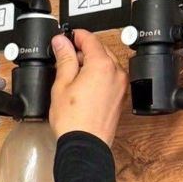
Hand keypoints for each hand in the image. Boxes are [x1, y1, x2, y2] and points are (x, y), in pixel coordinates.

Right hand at [49, 29, 127, 146]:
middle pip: (100, 50)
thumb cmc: (73, 120)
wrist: (84, 145)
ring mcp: (121, 86)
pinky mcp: (120, 98)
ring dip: (91, 64)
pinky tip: (83, 87)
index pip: (90, 39)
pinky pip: (110, 79)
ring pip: (106, 65)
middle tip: (65, 57)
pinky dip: (98, 77)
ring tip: (72, 76)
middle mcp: (116, 72)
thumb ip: (64, 59)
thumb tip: (61, 42)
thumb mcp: (62, 84)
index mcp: (102, 65)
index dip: (75, 35)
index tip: (66, 37)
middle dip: (83, 51)